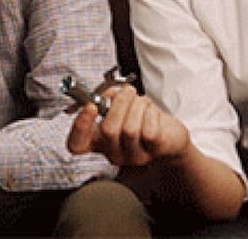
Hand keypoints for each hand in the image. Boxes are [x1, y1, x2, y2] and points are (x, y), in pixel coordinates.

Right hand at [67, 85, 190, 166]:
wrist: (170, 136)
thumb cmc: (143, 119)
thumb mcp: (121, 105)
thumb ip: (108, 99)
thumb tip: (106, 95)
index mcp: (99, 141)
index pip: (77, 143)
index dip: (80, 126)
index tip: (90, 106)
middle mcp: (113, 152)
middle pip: (107, 130)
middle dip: (120, 103)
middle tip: (127, 92)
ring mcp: (133, 156)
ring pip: (129, 128)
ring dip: (137, 106)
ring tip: (142, 103)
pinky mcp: (153, 151)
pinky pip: (148, 130)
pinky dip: (151, 113)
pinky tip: (152, 114)